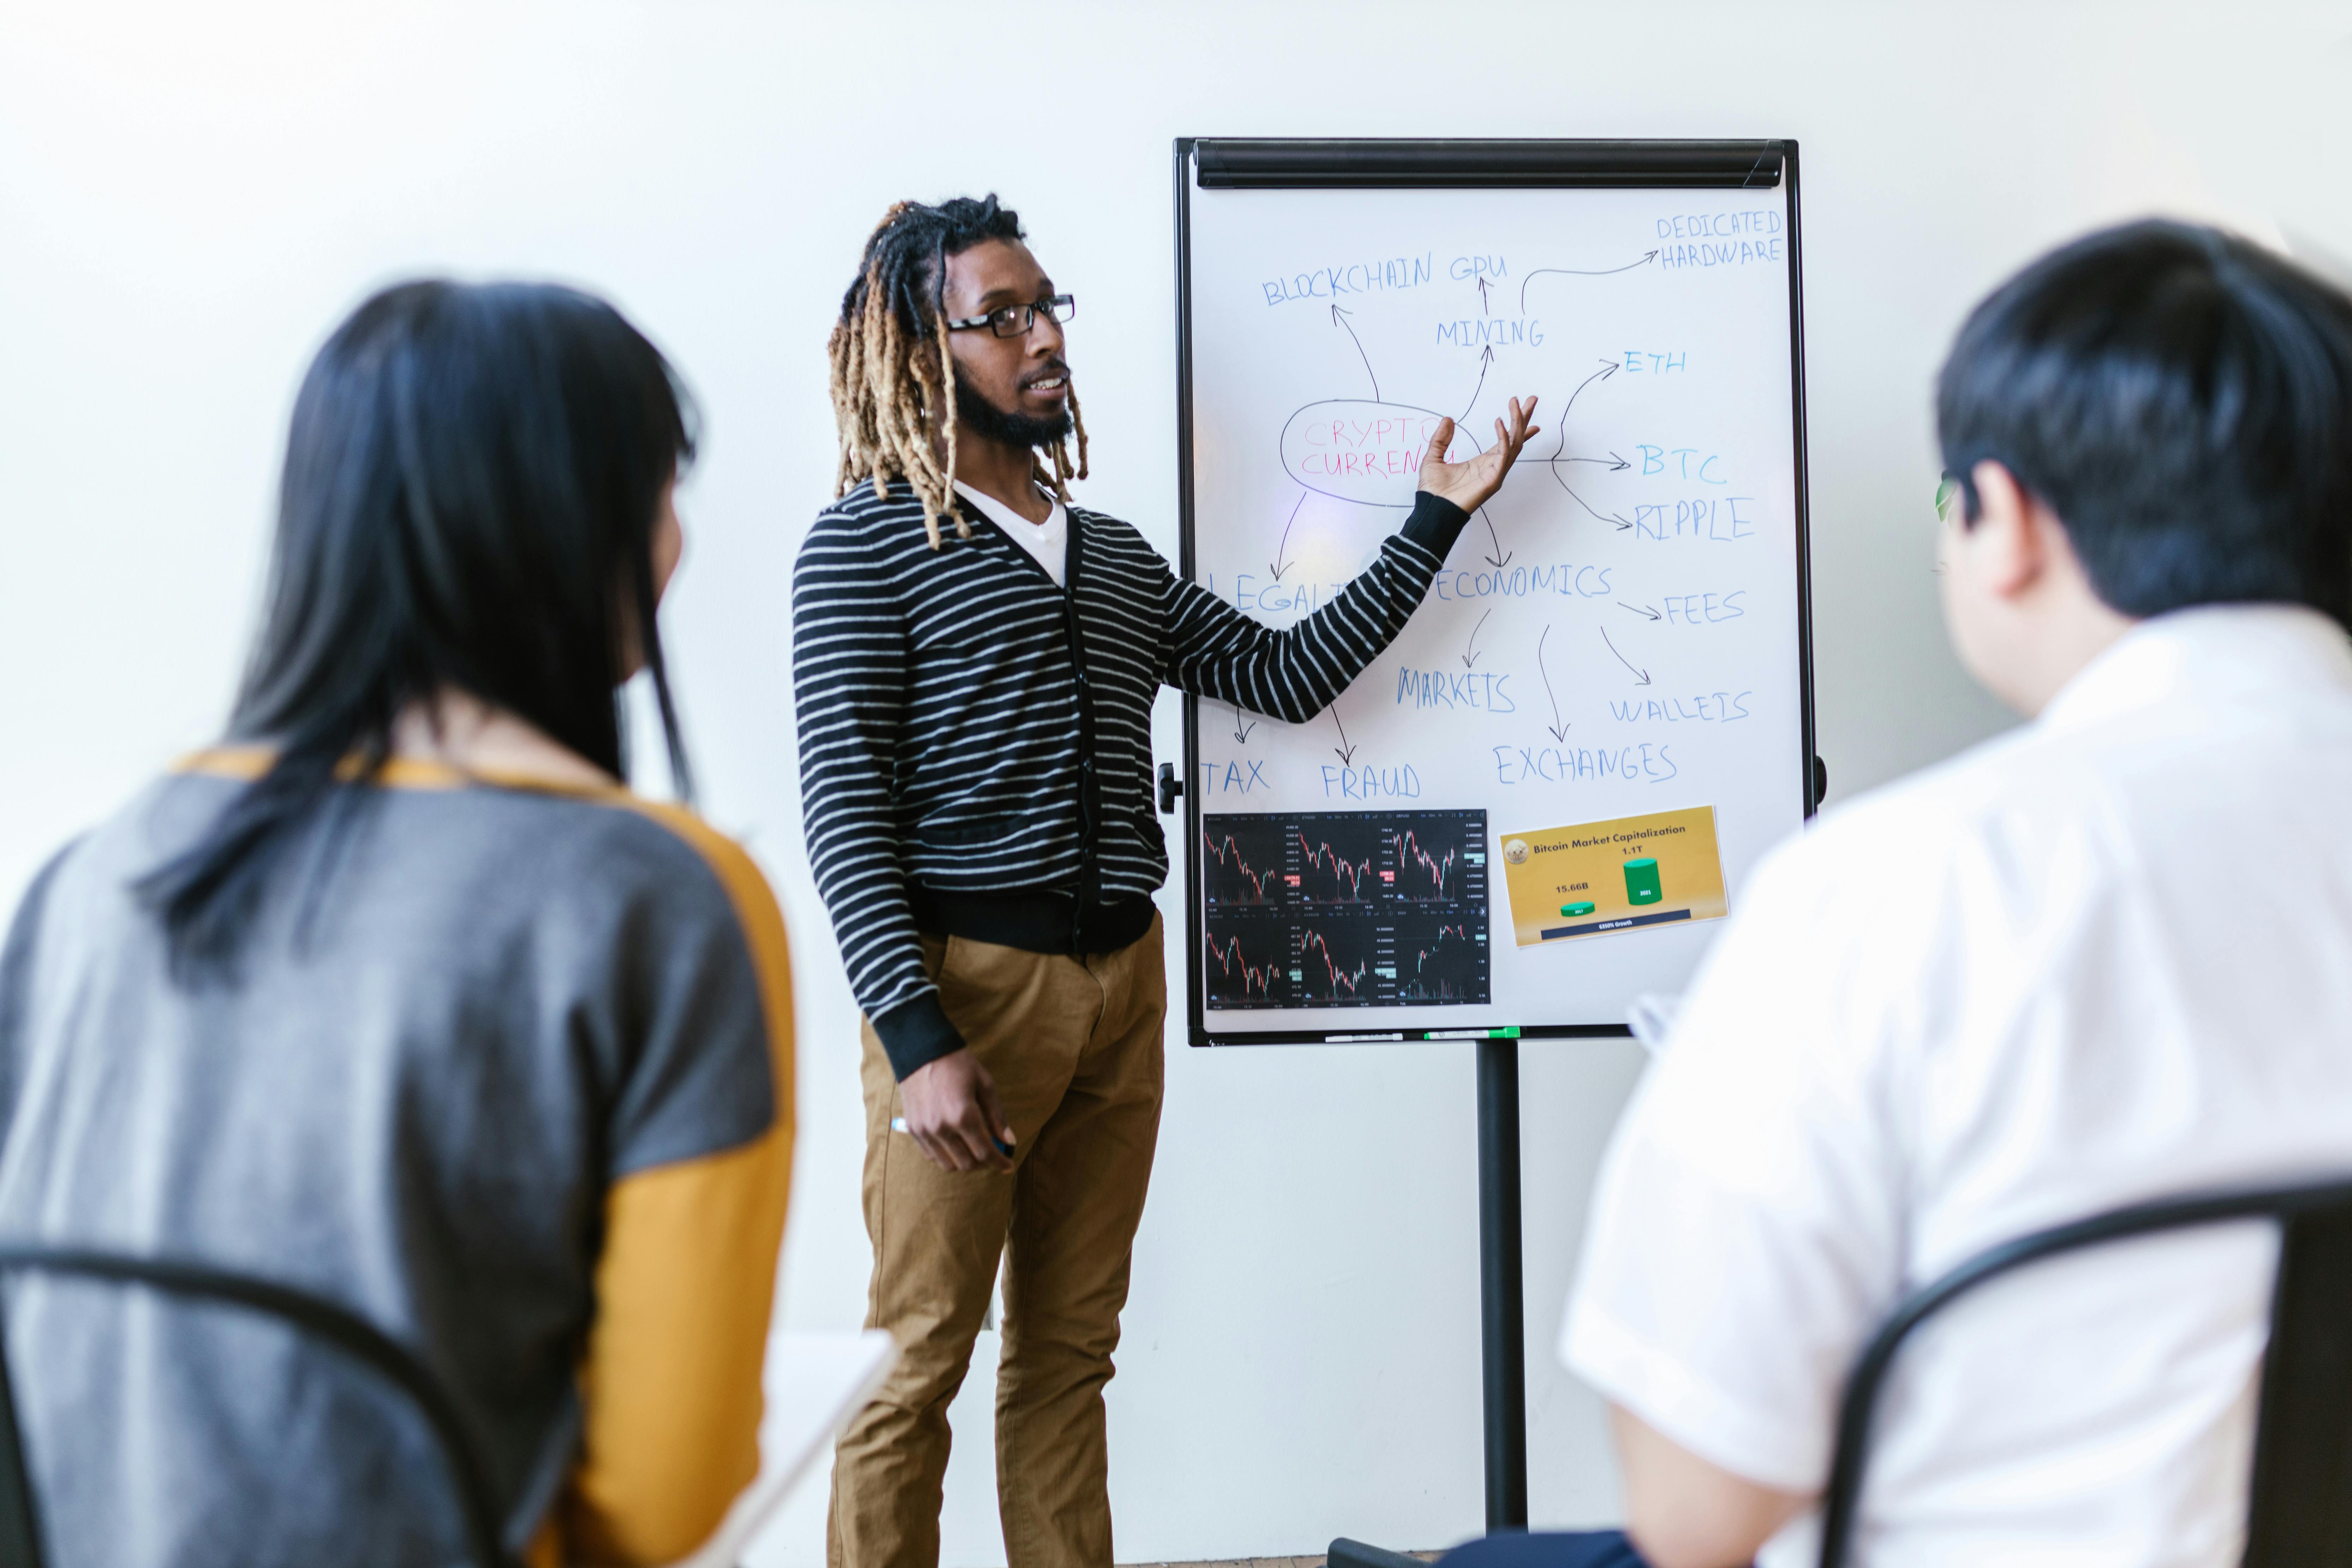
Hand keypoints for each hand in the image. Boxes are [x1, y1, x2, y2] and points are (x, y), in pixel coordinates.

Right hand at [899, 1048, 1015, 1173]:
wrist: (921, 1050)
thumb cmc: (957, 1064)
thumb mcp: (985, 1084)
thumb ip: (997, 1116)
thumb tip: (1009, 1141)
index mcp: (963, 1115)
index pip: (985, 1153)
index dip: (1000, 1163)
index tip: (1008, 1166)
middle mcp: (942, 1128)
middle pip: (967, 1163)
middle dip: (984, 1164)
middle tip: (992, 1155)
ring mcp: (925, 1130)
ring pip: (948, 1165)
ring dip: (964, 1163)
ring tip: (973, 1152)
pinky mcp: (912, 1129)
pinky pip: (931, 1155)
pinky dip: (946, 1156)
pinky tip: (955, 1146)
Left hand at [1416, 395, 1541, 513]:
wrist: (1432, 509)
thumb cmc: (1434, 491)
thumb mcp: (1434, 457)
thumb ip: (1441, 439)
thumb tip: (1448, 420)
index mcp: (1483, 462)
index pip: (1506, 441)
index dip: (1516, 426)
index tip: (1524, 409)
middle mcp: (1493, 466)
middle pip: (1515, 439)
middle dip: (1524, 418)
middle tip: (1531, 399)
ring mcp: (1495, 472)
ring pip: (1514, 443)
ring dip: (1517, 422)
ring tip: (1516, 404)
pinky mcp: (1493, 478)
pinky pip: (1503, 454)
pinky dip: (1503, 437)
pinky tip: (1500, 422)